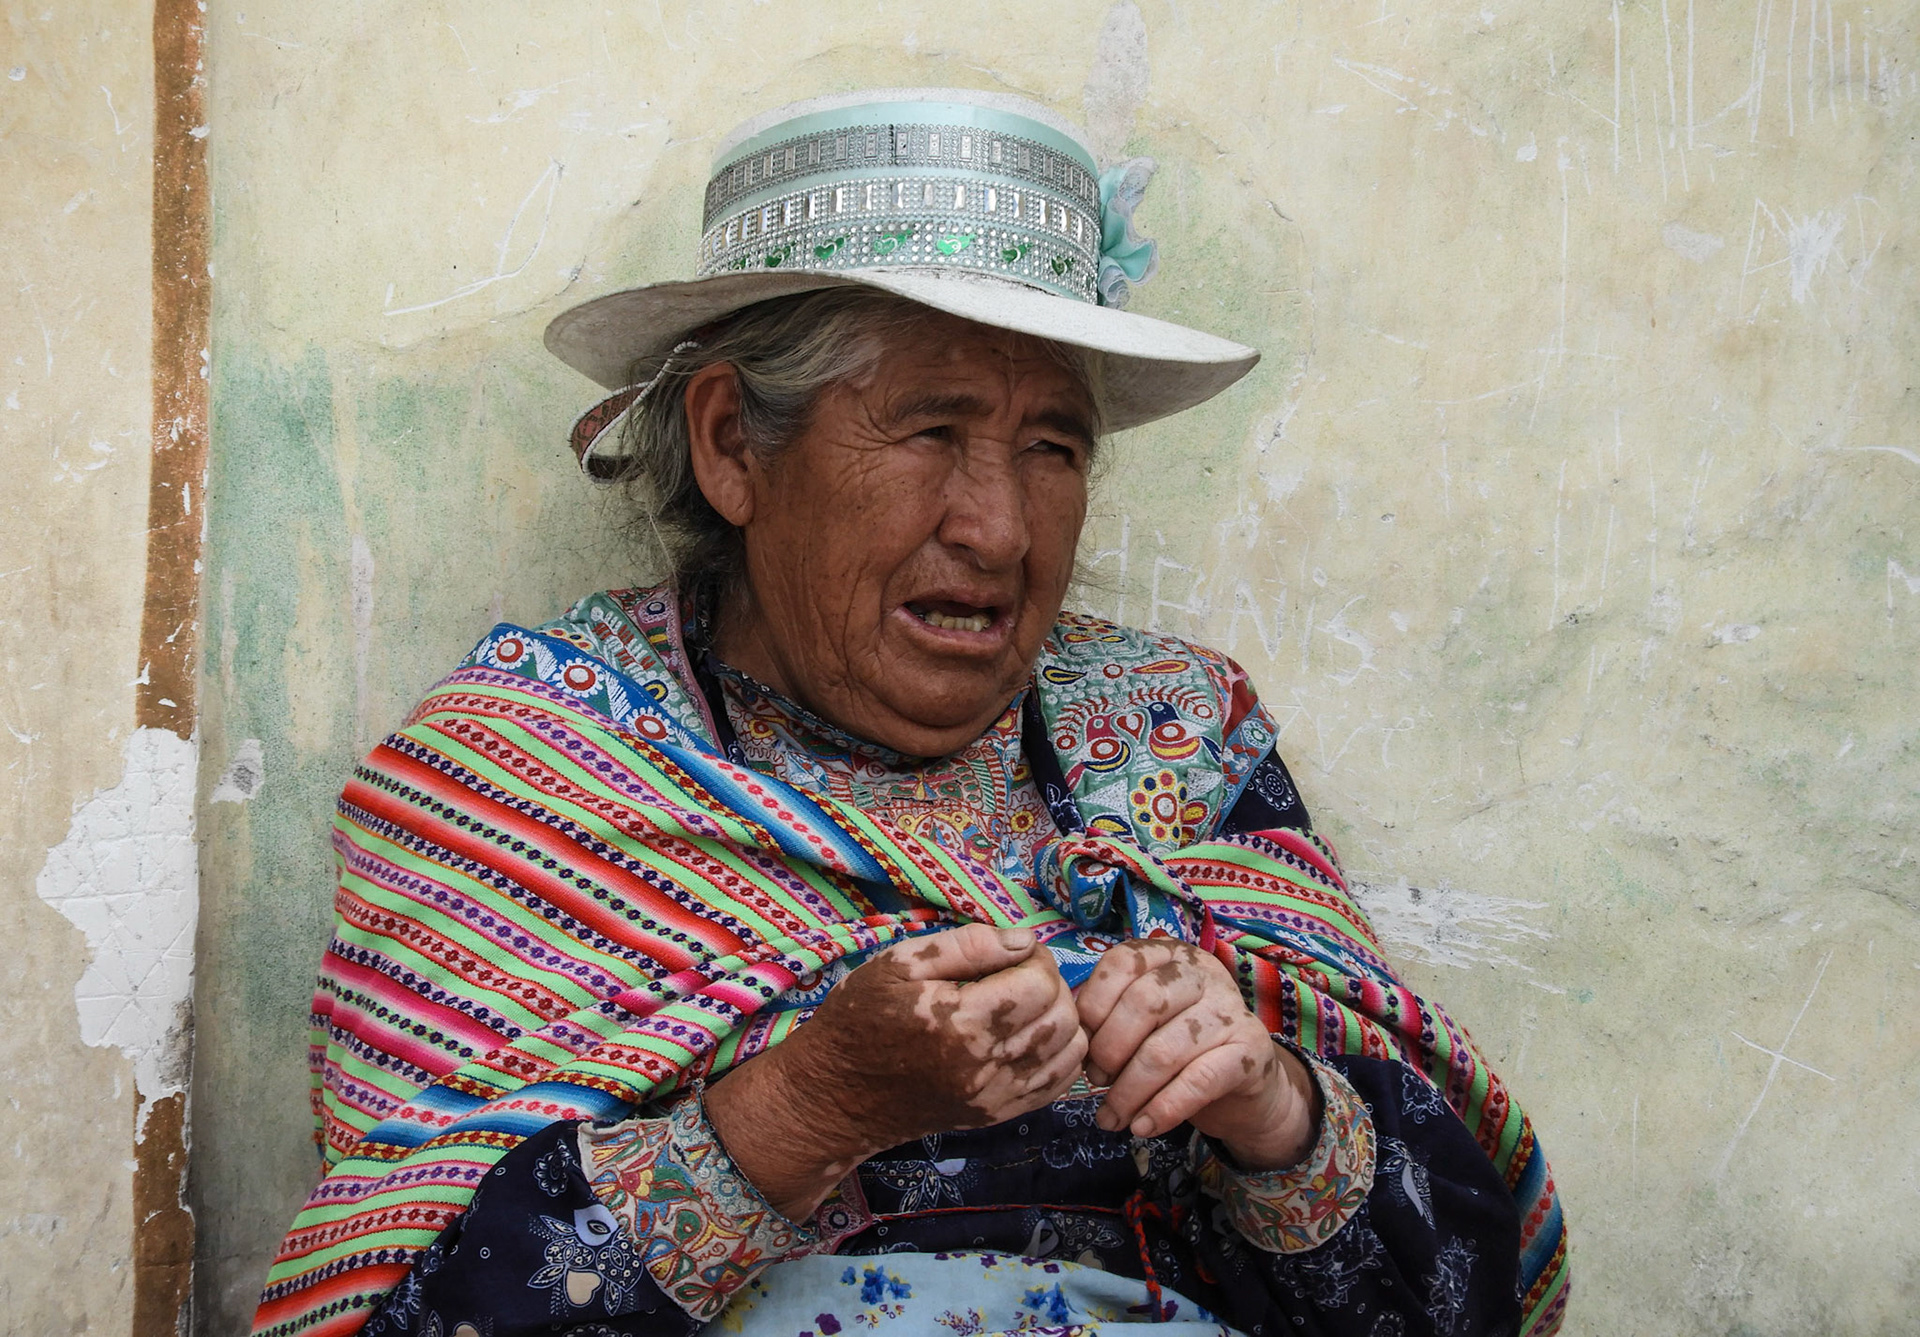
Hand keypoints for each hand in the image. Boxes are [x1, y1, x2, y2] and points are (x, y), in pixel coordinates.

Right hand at [706, 924, 1086, 1217]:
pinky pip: (1058, 1084)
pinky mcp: (997, 1115)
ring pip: (1069, 1051)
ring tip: (1025, 1004)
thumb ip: (966, 946)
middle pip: (1062, 1017)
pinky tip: (1031, 1035)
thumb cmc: (860, 1019)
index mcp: (960, 1023)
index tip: (1011, 954)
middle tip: (1019, 975)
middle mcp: (985, 1067)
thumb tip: (1025, 941)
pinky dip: (1060, 1053)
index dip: (1036, 960)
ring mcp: (995, 1097)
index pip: (1040, 985)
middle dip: (1052, 985)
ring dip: (1060, 1017)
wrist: (836, 1094)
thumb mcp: (898, 964)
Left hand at [1075, 939, 1318, 1170]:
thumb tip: (1073, 1040)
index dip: (1093, 1006)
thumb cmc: (1179, 1048)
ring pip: (1166, 1050)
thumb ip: (1110, 1018)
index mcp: (1169, 955)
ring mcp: (1231, 1009)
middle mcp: (1203, 973)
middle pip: (1144, 1003)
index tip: (1082, 1046)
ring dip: (1129, 1092)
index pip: (1123, 963)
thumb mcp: (1144, 1024)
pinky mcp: (1251, 1050)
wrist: (1245, 1086)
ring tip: (1111, 1118)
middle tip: (1095, 1082)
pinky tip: (1142, 1127)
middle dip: (1109, 1050)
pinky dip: (1162, 1109)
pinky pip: (1199, 1081)